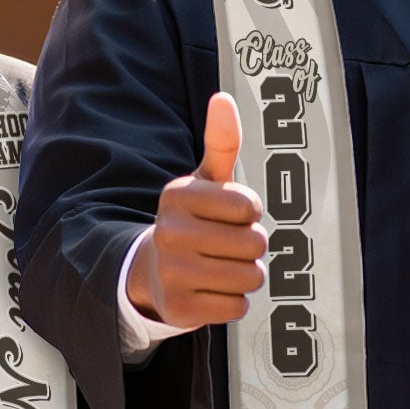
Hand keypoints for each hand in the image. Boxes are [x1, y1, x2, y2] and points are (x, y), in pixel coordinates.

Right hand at [127, 92, 267, 329]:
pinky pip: (237, 306)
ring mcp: (171, 273)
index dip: (250, 213)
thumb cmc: (194, 219)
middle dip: (251, 246)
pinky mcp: (178, 309)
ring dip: (246, 274)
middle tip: (227, 244)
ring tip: (221, 265)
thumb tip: (223, 98)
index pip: (250, 207)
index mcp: (177, 195)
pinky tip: (211, 289)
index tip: (231, 214)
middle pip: (255, 244)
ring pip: (251, 277)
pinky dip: (233, 301)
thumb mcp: (206, 180)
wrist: (154, 270)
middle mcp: (169, 233)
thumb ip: (222, 141)